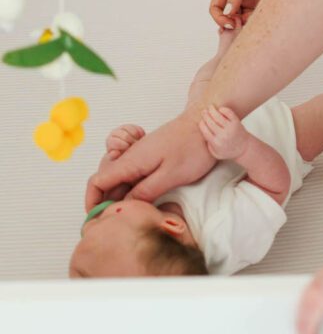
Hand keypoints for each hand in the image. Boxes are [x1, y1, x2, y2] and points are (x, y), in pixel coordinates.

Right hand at [85, 109, 214, 210]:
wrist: (206, 122)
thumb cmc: (192, 148)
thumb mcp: (170, 176)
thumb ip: (145, 192)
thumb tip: (124, 206)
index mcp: (131, 161)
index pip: (97, 181)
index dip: (93, 202)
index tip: (98, 220)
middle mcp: (131, 157)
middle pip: (106, 182)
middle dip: (107, 202)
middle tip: (119, 223)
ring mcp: (141, 155)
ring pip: (120, 179)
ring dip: (121, 196)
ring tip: (134, 215)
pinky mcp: (151, 156)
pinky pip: (134, 174)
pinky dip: (133, 188)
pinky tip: (146, 200)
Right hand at [199, 105, 249, 159]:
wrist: (244, 148)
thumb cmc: (229, 151)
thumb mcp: (216, 153)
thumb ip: (208, 145)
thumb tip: (203, 132)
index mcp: (216, 143)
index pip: (205, 130)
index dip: (202, 124)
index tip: (201, 121)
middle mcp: (223, 135)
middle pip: (210, 122)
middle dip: (205, 115)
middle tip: (204, 111)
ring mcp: (230, 128)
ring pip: (218, 116)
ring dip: (212, 110)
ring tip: (210, 107)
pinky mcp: (236, 122)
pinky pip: (228, 113)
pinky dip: (223, 109)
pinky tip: (220, 109)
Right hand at [209, 0, 285, 28]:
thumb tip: (228, 11)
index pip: (216, 8)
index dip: (219, 17)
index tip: (228, 23)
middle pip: (228, 17)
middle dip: (231, 24)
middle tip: (238, 28)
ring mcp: (249, 0)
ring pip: (241, 20)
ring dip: (244, 25)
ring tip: (249, 25)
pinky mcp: (262, 3)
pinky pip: (255, 17)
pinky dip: (255, 22)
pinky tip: (258, 21)